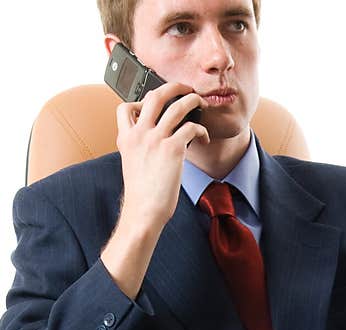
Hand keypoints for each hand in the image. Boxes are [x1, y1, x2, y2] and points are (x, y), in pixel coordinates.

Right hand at [115, 82, 209, 232]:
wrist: (144, 210)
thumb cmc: (142, 193)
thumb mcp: (131, 164)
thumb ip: (138, 147)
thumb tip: (153, 140)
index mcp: (126, 138)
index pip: (124, 106)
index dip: (139, 100)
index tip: (153, 105)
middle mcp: (139, 134)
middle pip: (154, 96)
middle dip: (173, 87)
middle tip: (185, 89)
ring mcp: (155, 140)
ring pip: (177, 106)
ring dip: (193, 101)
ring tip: (201, 103)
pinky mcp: (173, 149)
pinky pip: (191, 128)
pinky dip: (201, 130)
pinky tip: (204, 138)